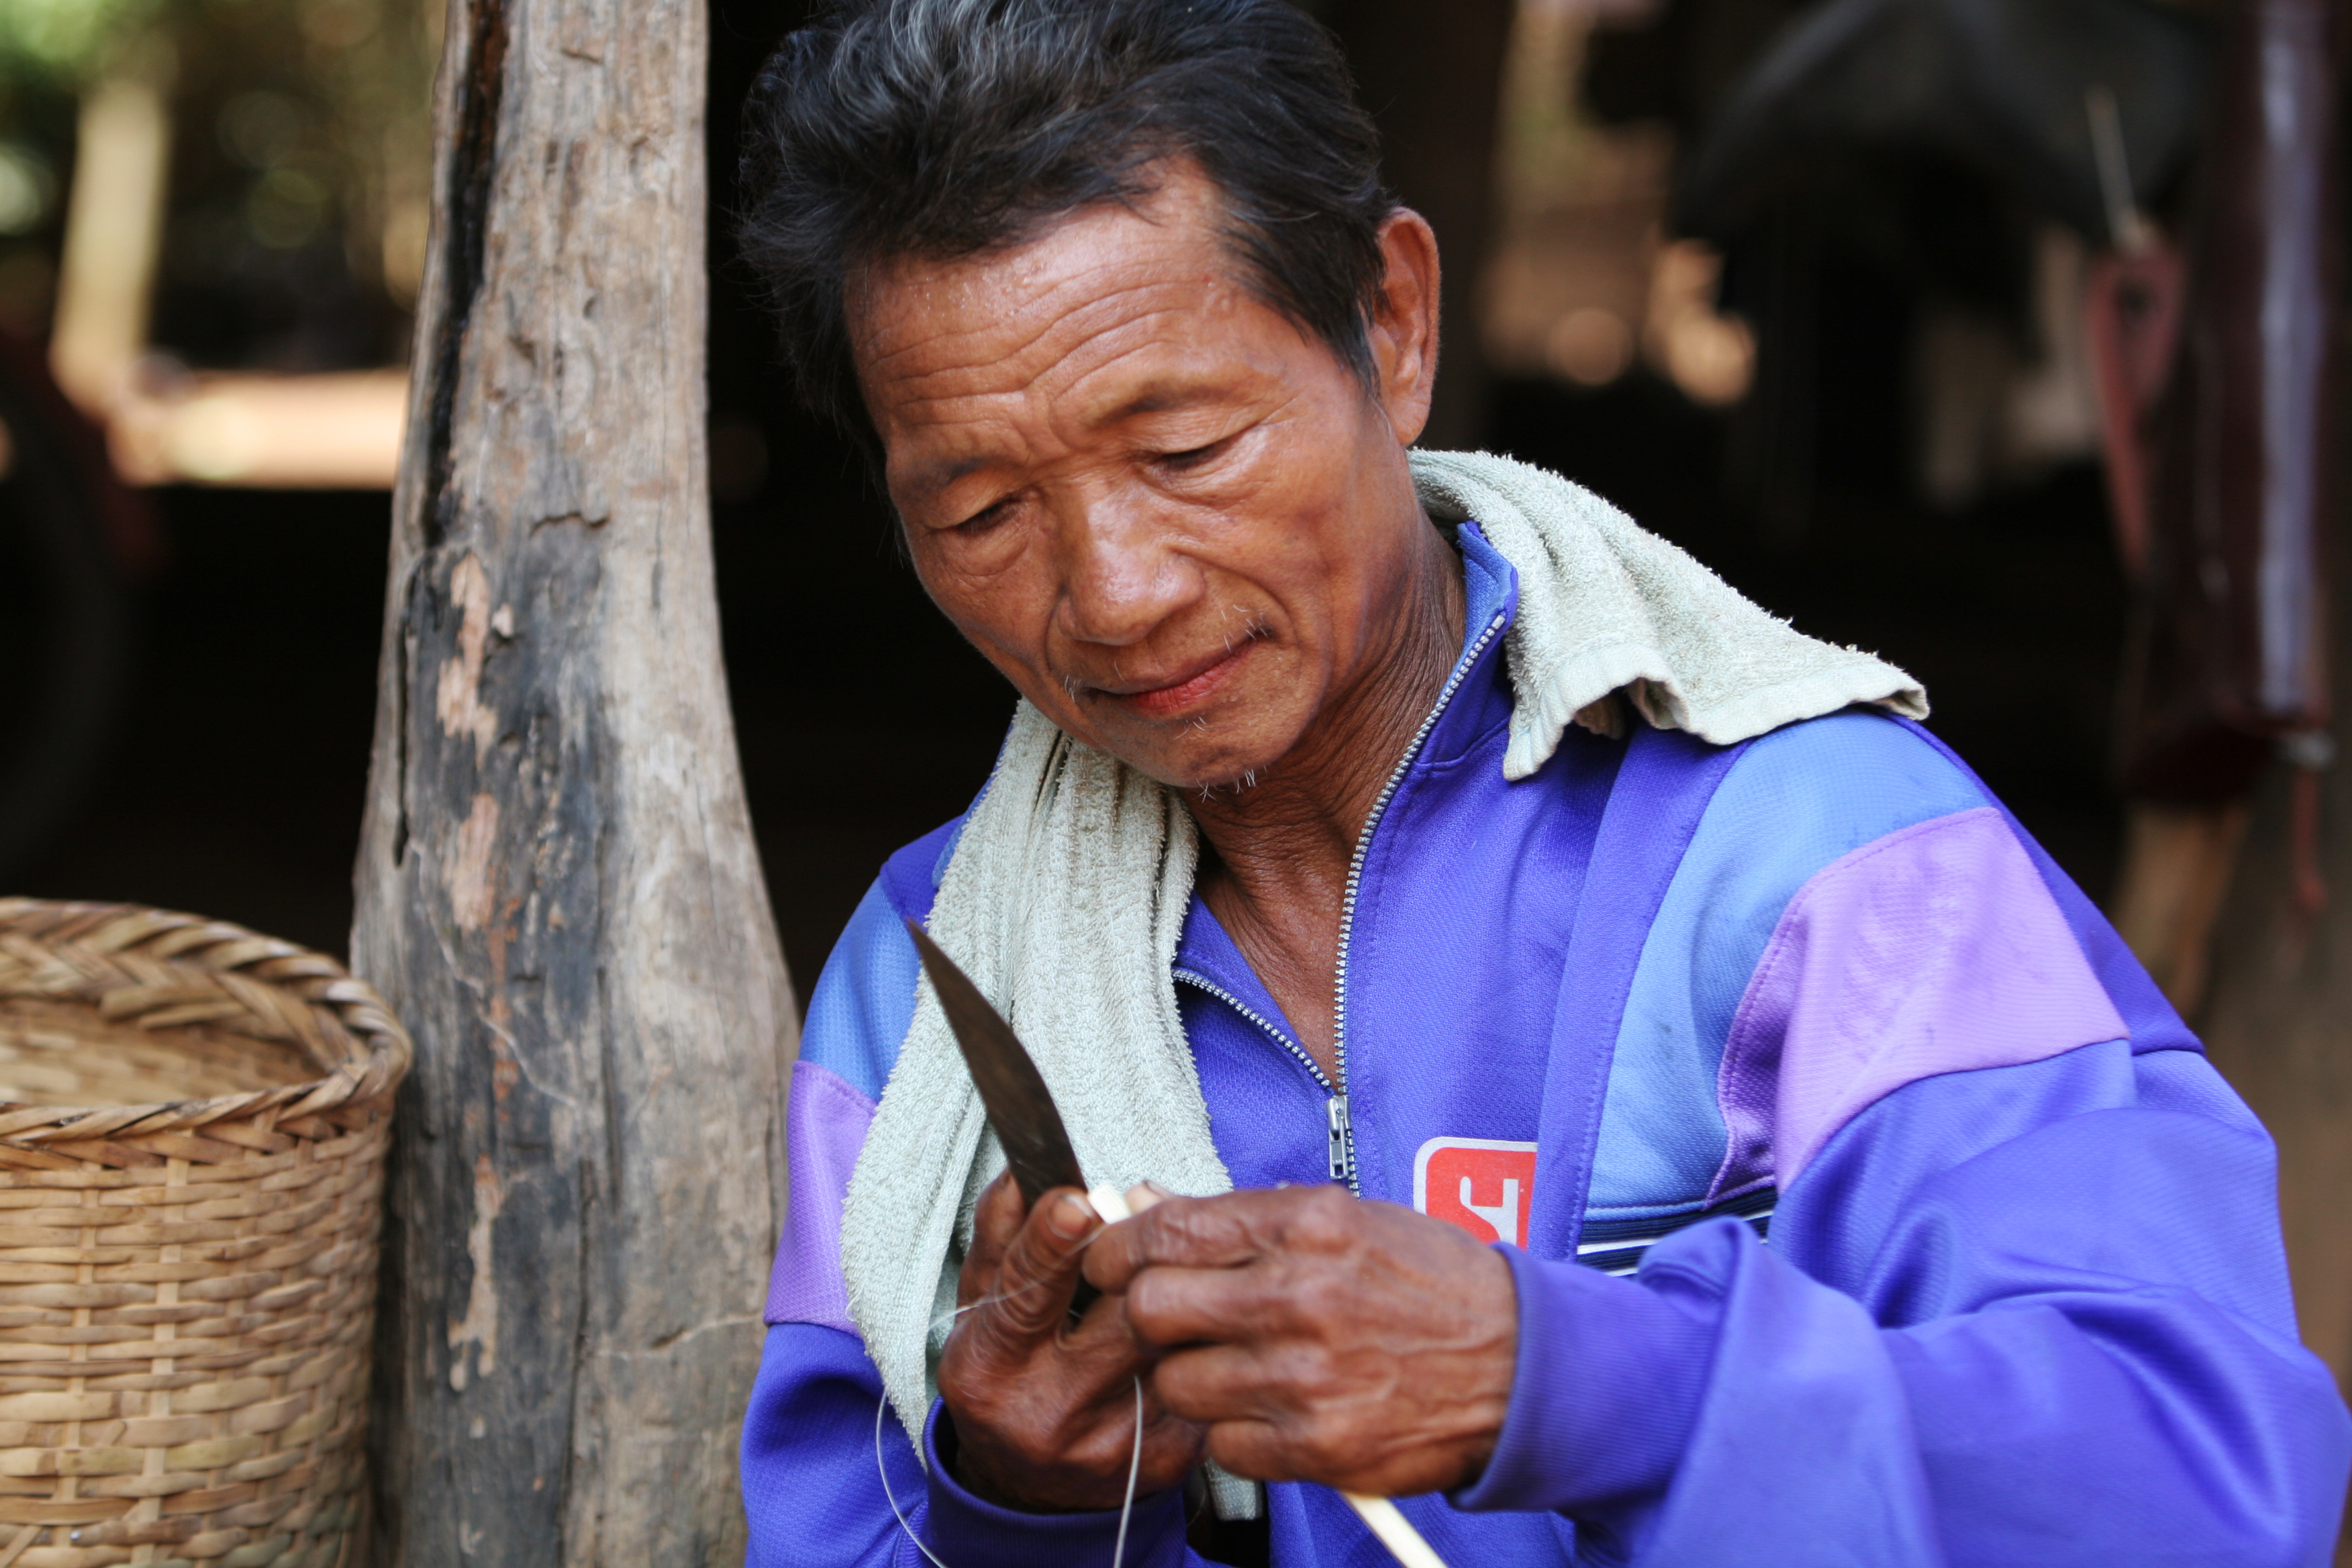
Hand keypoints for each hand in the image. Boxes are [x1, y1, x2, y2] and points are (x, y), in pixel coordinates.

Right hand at [937, 1172, 1206, 1510]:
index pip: (1021, 1300)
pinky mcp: (1165, 1459)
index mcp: (991, 1370)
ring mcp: (1110, 1442)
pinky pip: (1200, 1374)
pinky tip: (1195, 1322)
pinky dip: (1201, 1338)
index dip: (1050, 1245)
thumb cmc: (1009, 1374)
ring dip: (1180, 1293)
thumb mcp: (983, 1308)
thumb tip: (1022, 1172)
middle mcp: (1046, 1413)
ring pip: (1169, 1341)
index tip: (1075, 1199)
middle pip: (1117, 1316)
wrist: (1029, 1489)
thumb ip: (1000, 1237)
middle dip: (1139, 1261)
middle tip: (1144, 1219)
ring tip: (1177, 1266)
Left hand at [1085, 1184, 1515, 1496]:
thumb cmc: (1430, 1283)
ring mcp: (1307, 1376)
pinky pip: (1223, 1444)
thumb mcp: (1346, 1220)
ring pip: (1178, 1382)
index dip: (1119, 1245)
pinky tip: (1271, 1409)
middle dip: (1143, 1312)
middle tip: (1161, 1318)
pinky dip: (1234, 1432)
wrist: (1521, 1363)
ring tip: (1233, 1366)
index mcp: (1308, 1225)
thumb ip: (1245, 1220)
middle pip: (1153, 1307)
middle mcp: (1301, 1296)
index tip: (1108, 1256)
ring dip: (1190, 1377)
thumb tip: (1147, 1205)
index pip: (1170, 1230)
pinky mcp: (1317, 1445)